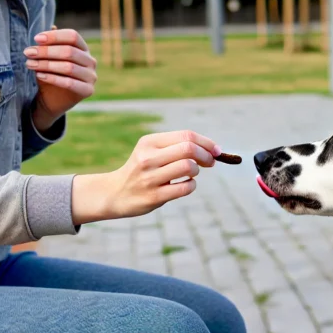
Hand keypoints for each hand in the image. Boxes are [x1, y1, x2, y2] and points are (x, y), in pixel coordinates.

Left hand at [24, 28, 96, 129]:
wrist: (51, 100)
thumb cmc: (50, 74)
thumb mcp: (48, 57)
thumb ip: (51, 44)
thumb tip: (52, 26)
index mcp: (83, 49)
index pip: (73, 36)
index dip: (54, 36)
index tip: (36, 39)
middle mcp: (90, 61)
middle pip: (69, 51)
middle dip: (46, 51)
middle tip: (28, 52)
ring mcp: (91, 76)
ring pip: (68, 67)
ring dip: (46, 64)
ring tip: (29, 64)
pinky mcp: (88, 90)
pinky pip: (70, 83)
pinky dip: (52, 78)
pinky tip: (39, 75)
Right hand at [71, 130, 221, 224]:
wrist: (116, 193)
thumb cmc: (142, 170)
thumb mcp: (152, 151)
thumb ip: (177, 147)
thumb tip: (213, 150)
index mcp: (149, 142)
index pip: (186, 136)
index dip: (206, 143)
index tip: (216, 151)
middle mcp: (147, 158)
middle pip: (189, 149)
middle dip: (206, 156)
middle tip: (210, 162)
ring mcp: (150, 178)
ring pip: (188, 167)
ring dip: (196, 171)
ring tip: (191, 174)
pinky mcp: (154, 197)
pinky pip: (185, 188)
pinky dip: (191, 186)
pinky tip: (185, 185)